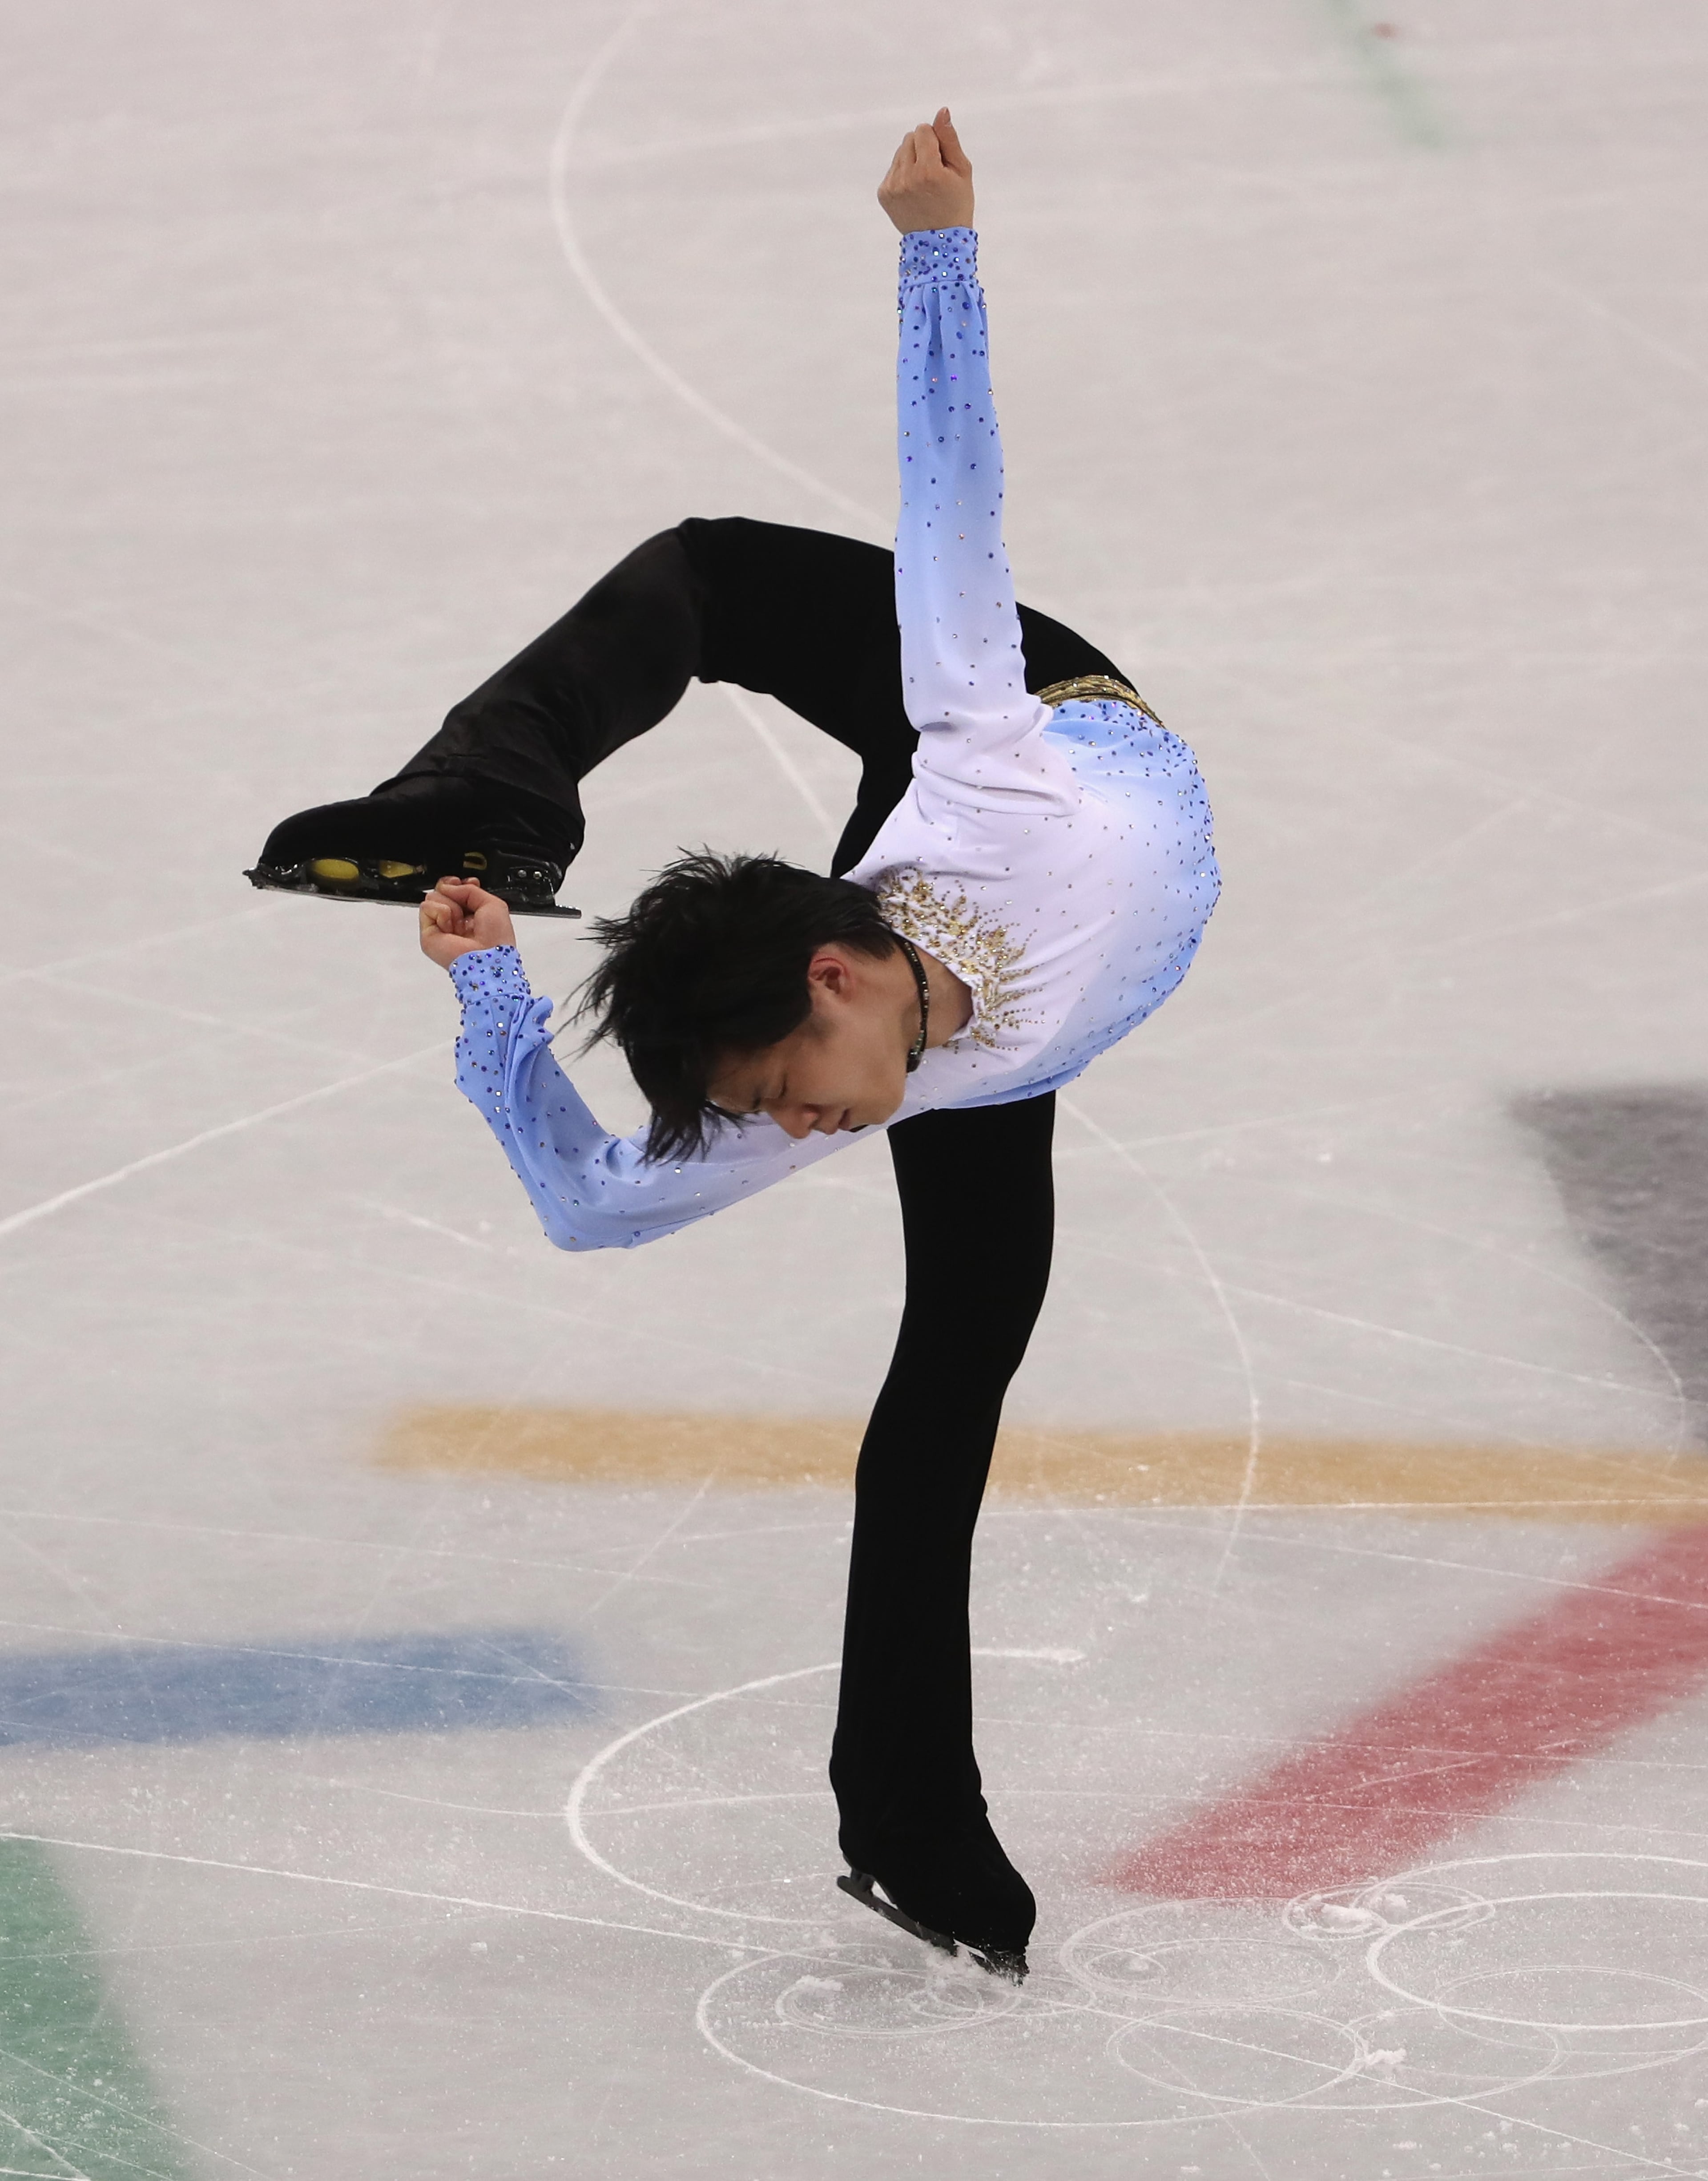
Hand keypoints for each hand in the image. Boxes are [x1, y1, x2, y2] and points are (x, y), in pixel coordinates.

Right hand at [419, 876, 516, 967]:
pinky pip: (426, 907)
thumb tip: (447, 886)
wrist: (488, 957)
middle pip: (441, 890)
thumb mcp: (491, 903)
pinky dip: (441, 912)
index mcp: (470, 913)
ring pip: (433, 897)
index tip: (466, 883)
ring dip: (450, 906)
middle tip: (463, 903)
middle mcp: (454, 919)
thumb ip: (469, 889)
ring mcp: (440, 926)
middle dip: (452, 890)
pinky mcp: (428, 933)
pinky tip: (450, 926)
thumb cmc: (495, 937)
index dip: (458, 883)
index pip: (454, 889)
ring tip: (460, 923)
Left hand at [877, 107, 972, 234]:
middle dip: (922, 149)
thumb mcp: (962, 170)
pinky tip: (913, 192)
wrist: (939, 243)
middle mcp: (906, 178)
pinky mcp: (884, 194)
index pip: (922, 130)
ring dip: (912, 161)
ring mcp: (892, 187)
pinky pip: (892, 169)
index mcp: (928, 171)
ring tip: (923, 184)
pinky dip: (903, 175)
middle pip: (909, 138)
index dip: (935, 141)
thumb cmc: (956, 204)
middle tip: (933, 174)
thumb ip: (950, 139)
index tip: (941, 161)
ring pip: (900, 152)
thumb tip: (942, 111)